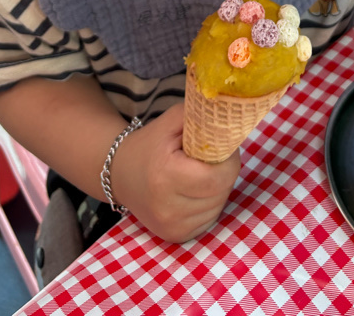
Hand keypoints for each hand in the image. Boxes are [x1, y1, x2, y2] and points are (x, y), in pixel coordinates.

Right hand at [110, 104, 240, 242]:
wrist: (120, 174)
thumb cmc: (151, 143)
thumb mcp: (173, 120)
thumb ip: (202, 116)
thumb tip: (232, 118)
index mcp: (166, 175)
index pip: (218, 177)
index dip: (229, 160)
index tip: (223, 148)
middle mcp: (167, 207)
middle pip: (221, 192)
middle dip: (225, 172)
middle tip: (212, 158)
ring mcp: (171, 226)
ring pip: (218, 206)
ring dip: (218, 189)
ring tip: (201, 173)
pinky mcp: (175, 236)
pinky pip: (209, 219)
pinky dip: (209, 204)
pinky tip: (195, 191)